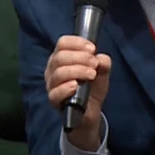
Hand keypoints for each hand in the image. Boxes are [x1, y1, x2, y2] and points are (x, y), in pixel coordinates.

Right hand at [45, 35, 111, 149]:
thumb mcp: (102, 72)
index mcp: (61, 58)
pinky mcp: (53, 100)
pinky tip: (76, 86)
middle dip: (80, 58)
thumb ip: (103, 63)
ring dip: (77, 71)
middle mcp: (53, 69)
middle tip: (94, 64)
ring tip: (92, 75)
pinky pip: (55, 93)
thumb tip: (100, 58)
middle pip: (60, 56)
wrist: (90, 111)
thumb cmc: (92, 87)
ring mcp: (51, 85)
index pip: (62, 43)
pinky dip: (66, 88)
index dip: (77, 43)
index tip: (92, 49)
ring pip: (58, 73)